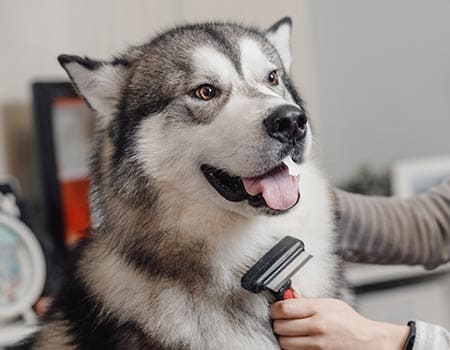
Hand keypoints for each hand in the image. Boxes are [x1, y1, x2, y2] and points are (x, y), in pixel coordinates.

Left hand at [270, 294, 408, 349]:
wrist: (368, 342)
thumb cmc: (348, 321)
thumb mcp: (329, 303)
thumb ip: (306, 300)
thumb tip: (288, 294)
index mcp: (319, 308)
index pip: (284, 308)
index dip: (274, 309)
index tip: (275, 310)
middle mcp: (318, 326)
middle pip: (280, 326)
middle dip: (278, 323)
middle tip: (282, 321)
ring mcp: (318, 344)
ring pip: (284, 342)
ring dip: (283, 337)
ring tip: (290, 332)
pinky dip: (293, 347)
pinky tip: (298, 341)